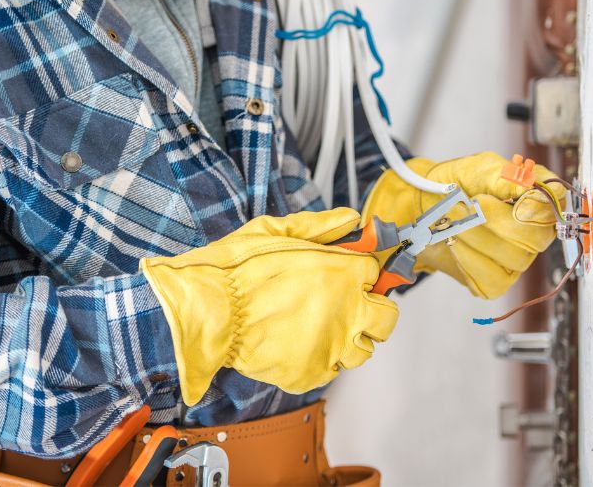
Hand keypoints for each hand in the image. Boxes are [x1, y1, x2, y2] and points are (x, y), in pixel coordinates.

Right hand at [140, 208, 398, 404]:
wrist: (206, 311)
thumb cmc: (235, 271)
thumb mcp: (275, 231)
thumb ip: (319, 225)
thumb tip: (350, 219)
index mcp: (343, 272)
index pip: (376, 273)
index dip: (362, 273)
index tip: (352, 275)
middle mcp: (346, 310)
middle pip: (386, 317)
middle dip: (373, 310)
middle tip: (349, 305)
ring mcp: (331, 345)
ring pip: (364, 349)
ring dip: (350, 338)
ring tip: (322, 329)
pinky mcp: (312, 373)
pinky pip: (332, 371)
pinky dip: (322, 360)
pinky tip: (301, 345)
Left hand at [361, 152, 565, 298]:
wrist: (423, 207)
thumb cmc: (455, 185)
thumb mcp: (478, 168)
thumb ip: (503, 174)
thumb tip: (527, 185)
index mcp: (535, 200)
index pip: (553, 207)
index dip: (533, 205)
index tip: (504, 196)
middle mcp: (533, 233)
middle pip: (534, 238)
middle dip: (493, 221)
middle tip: (466, 205)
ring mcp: (516, 259)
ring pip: (512, 258)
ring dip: (474, 237)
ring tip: (453, 221)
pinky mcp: (495, 281)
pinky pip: (491, 279)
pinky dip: (467, 260)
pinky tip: (454, 244)